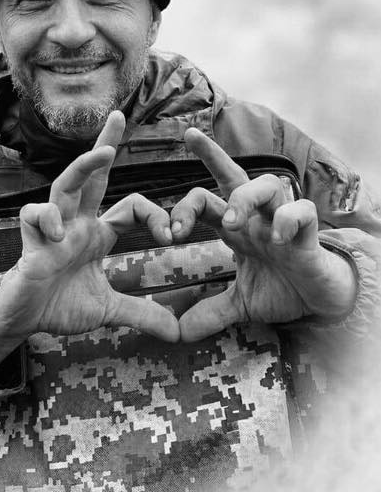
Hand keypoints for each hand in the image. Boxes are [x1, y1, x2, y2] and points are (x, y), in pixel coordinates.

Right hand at [0, 111, 179, 370]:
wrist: (22, 322)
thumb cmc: (59, 306)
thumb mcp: (107, 310)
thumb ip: (140, 314)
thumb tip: (177, 333)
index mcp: (96, 233)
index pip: (129, 206)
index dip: (154, 214)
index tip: (172, 235)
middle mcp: (76, 223)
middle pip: (90, 175)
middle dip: (104, 143)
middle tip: (120, 115)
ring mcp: (52, 230)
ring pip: (63, 185)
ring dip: (82, 167)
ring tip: (102, 154)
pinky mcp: (30, 243)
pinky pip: (32, 216)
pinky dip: (46, 218)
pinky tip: (57, 233)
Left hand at [171, 128, 356, 341]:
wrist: (323, 302)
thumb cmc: (283, 289)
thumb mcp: (241, 304)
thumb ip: (211, 312)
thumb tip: (180, 332)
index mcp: (237, 229)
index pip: (208, 198)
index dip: (184, 203)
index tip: (168, 232)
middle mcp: (257, 219)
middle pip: (235, 176)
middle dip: (213, 159)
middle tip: (189, 177)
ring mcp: (283, 224)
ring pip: (268, 184)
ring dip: (245, 198)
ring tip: (232, 223)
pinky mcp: (309, 236)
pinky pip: (303, 211)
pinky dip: (289, 219)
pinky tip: (279, 240)